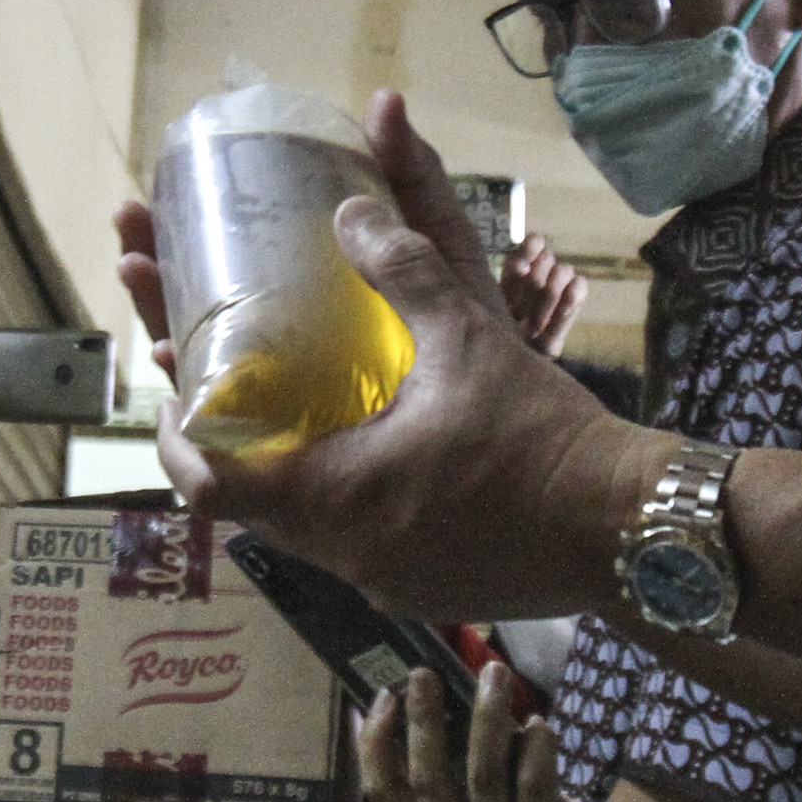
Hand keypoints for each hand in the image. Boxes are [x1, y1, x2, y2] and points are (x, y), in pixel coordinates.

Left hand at [145, 91, 663, 621]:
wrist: (628, 528)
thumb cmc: (546, 438)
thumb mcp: (470, 336)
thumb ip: (405, 268)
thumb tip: (352, 210)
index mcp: (337, 497)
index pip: (208, 486)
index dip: (176, 438)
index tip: (173, 394)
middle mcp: (346, 555)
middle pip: (248, 512)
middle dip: (230, 451)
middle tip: (229, 394)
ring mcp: (383, 583)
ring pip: (303, 534)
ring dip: (289, 479)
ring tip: (298, 417)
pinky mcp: (419, 591)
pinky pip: (354, 550)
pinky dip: (344, 505)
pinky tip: (372, 459)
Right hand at [364, 662, 627, 801]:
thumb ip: (441, 775)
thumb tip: (416, 699)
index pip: (382, 793)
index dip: (376, 742)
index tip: (384, 696)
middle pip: (427, 780)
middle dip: (423, 719)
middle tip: (424, 672)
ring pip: (482, 773)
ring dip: (487, 714)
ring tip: (494, 672)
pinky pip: (531, 779)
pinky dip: (535, 743)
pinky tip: (538, 723)